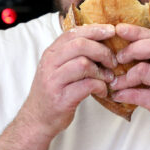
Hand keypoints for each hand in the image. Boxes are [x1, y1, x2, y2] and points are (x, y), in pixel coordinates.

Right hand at [18, 24, 117, 138]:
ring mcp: (54, 81)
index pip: (73, 32)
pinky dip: (100, 86)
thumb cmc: (54, 91)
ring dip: (102, 70)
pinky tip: (102, 90)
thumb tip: (100, 39)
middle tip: (112, 61)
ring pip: (83, 64)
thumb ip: (73, 53)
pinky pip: (86, 85)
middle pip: (80, 45)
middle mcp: (50, 64)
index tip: (111, 31)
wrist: (37, 119)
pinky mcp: (61, 98)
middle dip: (102, 50)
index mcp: (51, 53)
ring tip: (108, 77)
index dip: (95, 30)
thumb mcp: (58, 67)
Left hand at [110, 23, 149, 146]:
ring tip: (114, 82)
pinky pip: (138, 94)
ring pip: (144, 70)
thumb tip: (127, 48)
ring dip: (124, 76)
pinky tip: (117, 96)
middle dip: (131, 49)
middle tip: (118, 58)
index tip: (119, 28)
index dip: (137, 31)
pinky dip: (124, 94)